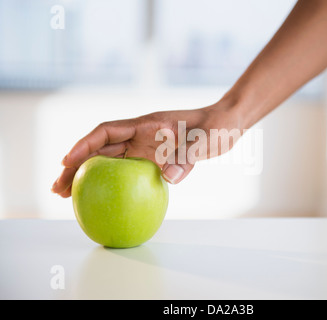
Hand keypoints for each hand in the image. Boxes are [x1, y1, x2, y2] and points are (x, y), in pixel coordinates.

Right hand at [51, 102, 240, 197]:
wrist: (228, 123)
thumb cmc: (218, 126)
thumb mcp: (207, 140)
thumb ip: (188, 156)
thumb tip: (169, 178)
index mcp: (148, 125)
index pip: (107, 132)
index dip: (84, 145)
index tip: (66, 162)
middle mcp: (142, 135)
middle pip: (101, 150)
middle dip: (77, 166)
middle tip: (58, 189)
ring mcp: (147, 147)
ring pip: (110, 162)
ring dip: (89, 176)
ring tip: (69, 196)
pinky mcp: (155, 158)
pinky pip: (127, 171)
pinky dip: (112, 182)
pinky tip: (105, 196)